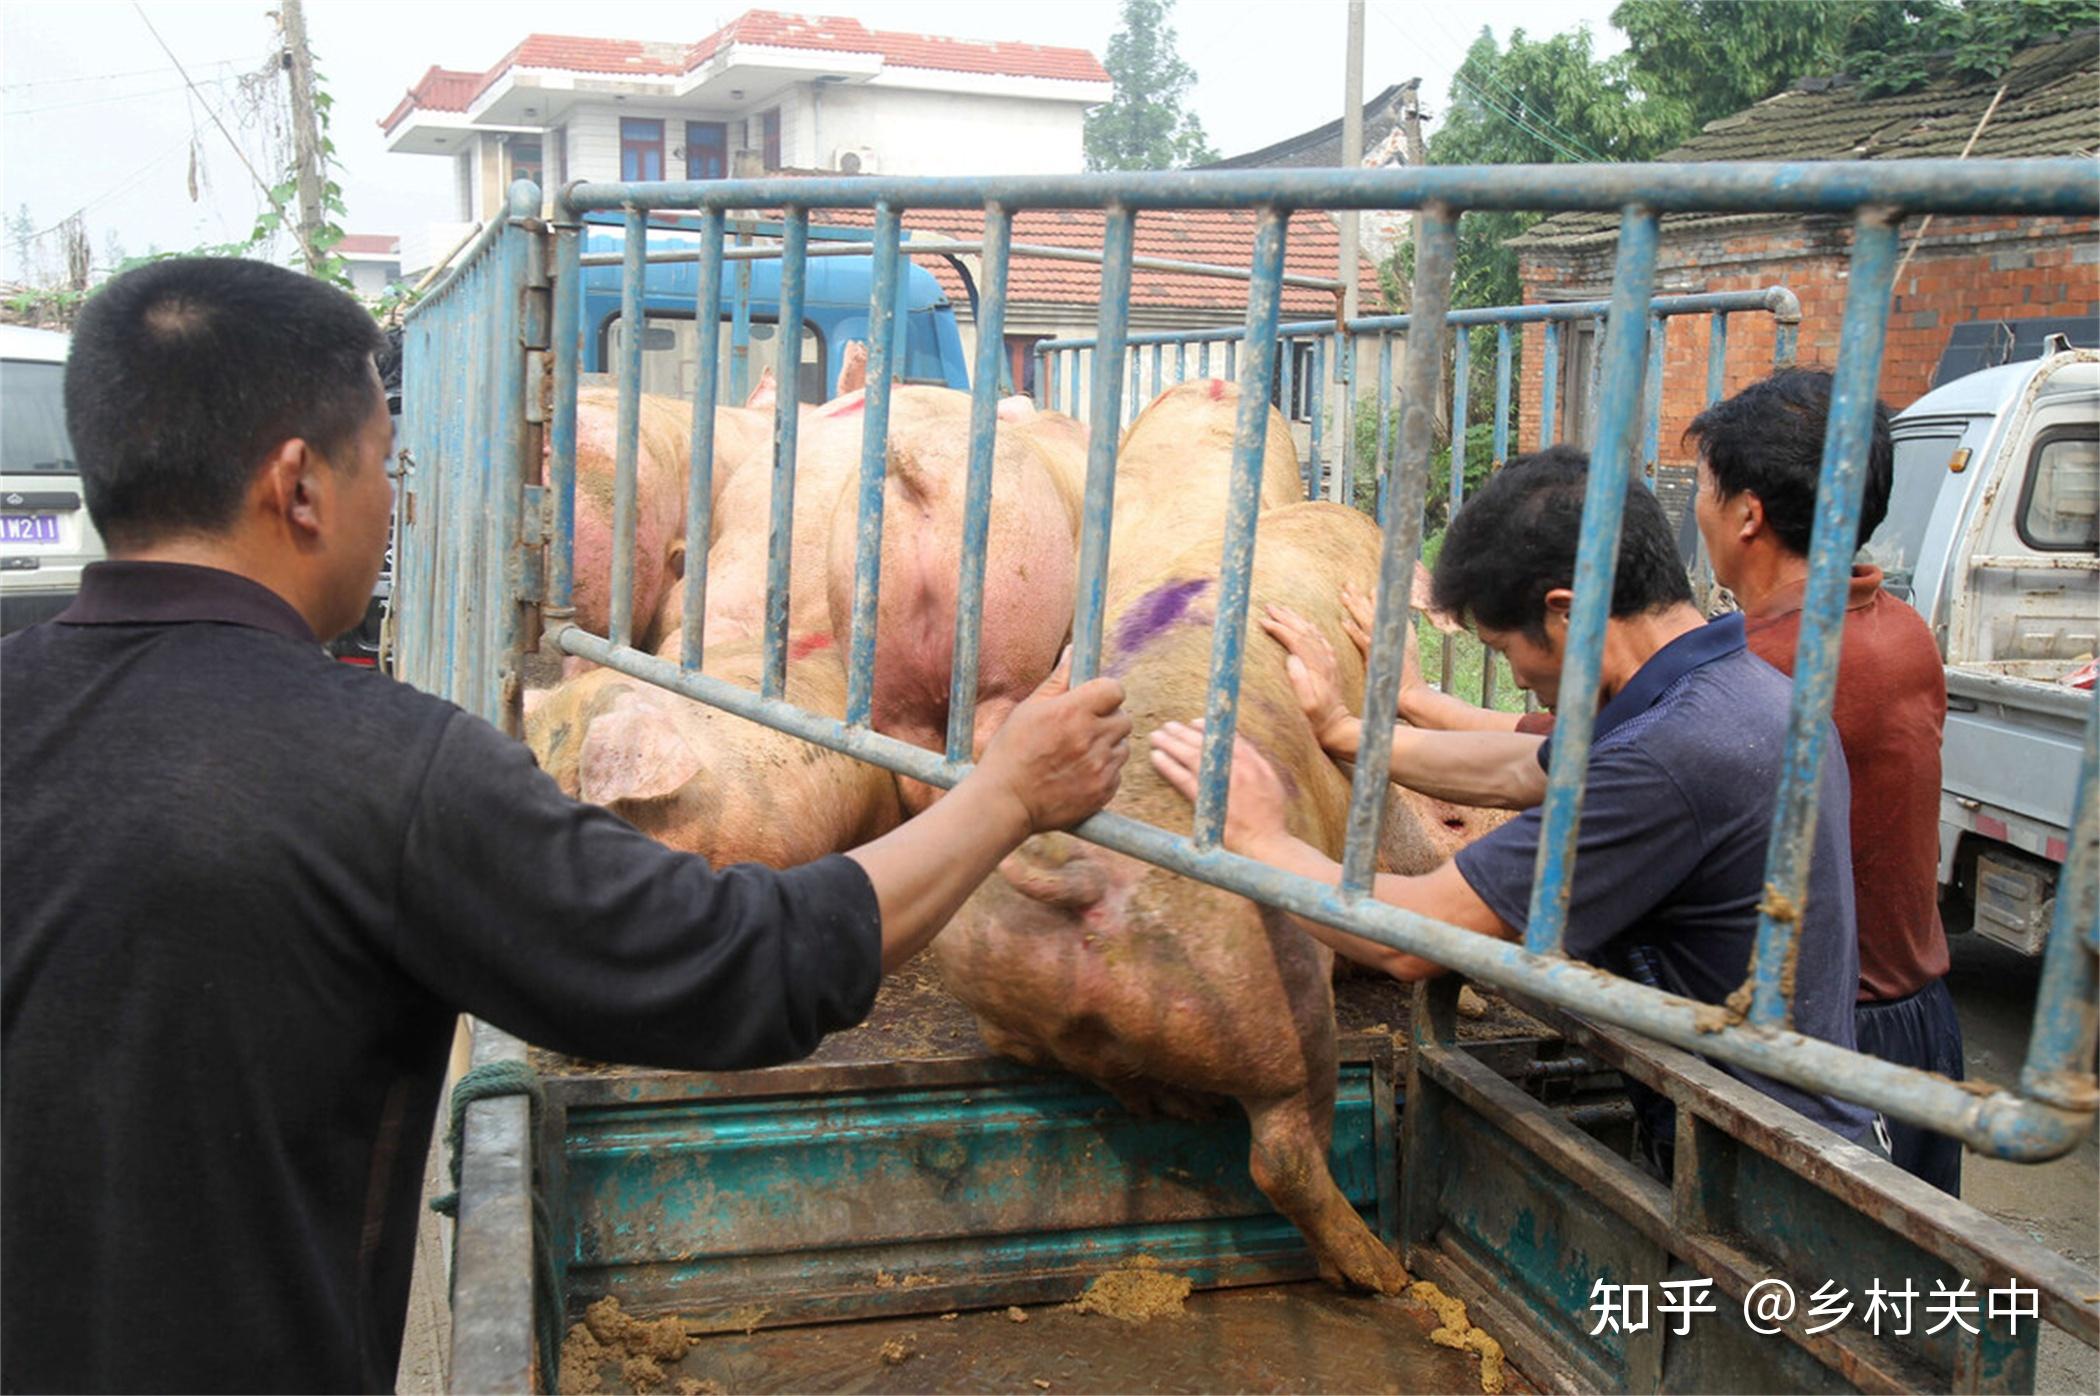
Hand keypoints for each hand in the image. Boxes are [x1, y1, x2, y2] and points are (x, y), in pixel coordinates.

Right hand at [973, 649, 1130, 832]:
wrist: (1004, 802)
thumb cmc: (1010, 752)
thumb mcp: (1028, 709)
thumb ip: (1057, 681)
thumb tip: (1072, 653)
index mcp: (1072, 712)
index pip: (1115, 690)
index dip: (1106, 693)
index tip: (1095, 700)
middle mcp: (1091, 738)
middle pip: (1124, 718)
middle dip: (1108, 720)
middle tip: (1084, 729)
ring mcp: (1099, 767)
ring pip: (1122, 747)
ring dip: (1107, 747)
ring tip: (1078, 754)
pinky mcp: (1103, 792)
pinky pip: (1117, 773)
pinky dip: (1104, 772)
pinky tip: (1078, 774)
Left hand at [1147, 720, 1291, 859]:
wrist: (1266, 842)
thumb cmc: (1270, 817)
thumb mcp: (1272, 783)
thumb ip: (1257, 764)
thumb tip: (1242, 750)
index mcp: (1254, 763)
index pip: (1228, 737)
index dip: (1209, 729)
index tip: (1194, 723)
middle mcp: (1238, 768)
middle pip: (1206, 743)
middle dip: (1184, 733)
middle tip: (1168, 726)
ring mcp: (1221, 783)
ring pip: (1191, 756)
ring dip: (1171, 743)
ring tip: (1157, 736)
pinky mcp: (1206, 800)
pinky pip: (1182, 778)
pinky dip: (1168, 765)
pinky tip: (1157, 757)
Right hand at [1259, 603, 1354, 753]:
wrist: (1338, 727)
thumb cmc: (1318, 720)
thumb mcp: (1306, 705)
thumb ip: (1299, 681)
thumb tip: (1291, 658)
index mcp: (1316, 667)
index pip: (1296, 640)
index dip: (1279, 628)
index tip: (1263, 621)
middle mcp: (1324, 660)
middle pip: (1304, 631)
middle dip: (1286, 617)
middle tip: (1269, 606)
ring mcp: (1329, 662)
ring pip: (1313, 632)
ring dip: (1297, 619)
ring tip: (1283, 609)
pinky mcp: (1331, 665)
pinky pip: (1321, 640)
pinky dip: (1310, 629)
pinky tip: (1305, 624)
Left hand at [1342, 582, 1431, 717]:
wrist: (1410, 693)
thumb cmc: (1407, 677)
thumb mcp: (1404, 653)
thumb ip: (1396, 639)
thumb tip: (1382, 631)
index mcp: (1397, 633)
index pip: (1382, 612)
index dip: (1373, 599)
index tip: (1365, 587)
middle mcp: (1391, 635)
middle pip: (1373, 611)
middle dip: (1360, 597)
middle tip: (1348, 583)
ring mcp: (1384, 644)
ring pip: (1367, 621)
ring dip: (1355, 607)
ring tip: (1343, 595)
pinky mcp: (1377, 655)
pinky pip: (1363, 640)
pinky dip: (1353, 630)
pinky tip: (1344, 622)